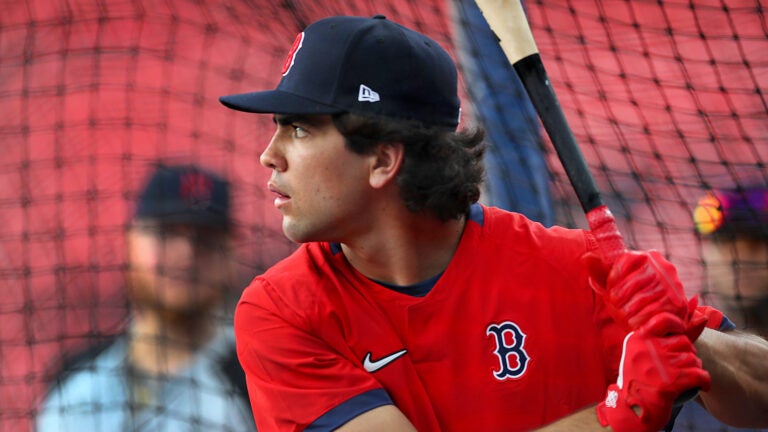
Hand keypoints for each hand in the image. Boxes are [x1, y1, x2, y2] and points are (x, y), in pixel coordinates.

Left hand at [584, 250, 706, 340]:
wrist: (653, 327)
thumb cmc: (629, 302)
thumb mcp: (612, 287)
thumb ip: (599, 272)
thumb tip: (586, 257)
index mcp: (648, 257)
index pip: (625, 261)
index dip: (613, 280)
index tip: (612, 292)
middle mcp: (664, 268)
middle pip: (632, 283)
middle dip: (619, 300)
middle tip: (617, 308)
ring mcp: (673, 286)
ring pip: (641, 300)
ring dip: (628, 313)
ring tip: (625, 317)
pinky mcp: (678, 305)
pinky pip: (653, 314)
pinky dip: (639, 322)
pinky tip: (635, 325)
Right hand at [596, 313, 710, 431]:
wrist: (632, 407)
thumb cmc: (639, 378)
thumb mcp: (640, 352)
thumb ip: (663, 336)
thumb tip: (701, 317)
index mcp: (638, 338)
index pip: (664, 320)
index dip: (678, 324)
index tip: (679, 332)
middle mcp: (648, 348)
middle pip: (683, 342)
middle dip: (687, 353)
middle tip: (680, 365)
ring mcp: (659, 365)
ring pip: (693, 359)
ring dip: (694, 368)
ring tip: (685, 376)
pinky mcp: (670, 383)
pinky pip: (700, 374)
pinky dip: (705, 380)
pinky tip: (702, 384)